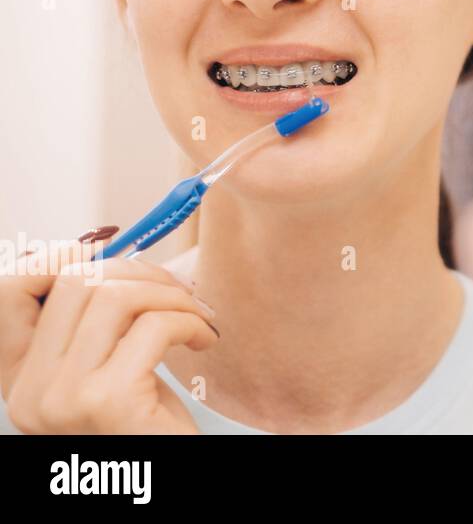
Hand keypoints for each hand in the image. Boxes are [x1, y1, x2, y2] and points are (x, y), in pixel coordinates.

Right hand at [0, 240, 219, 433]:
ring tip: (199, 316)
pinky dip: (192, 322)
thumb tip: (103, 246)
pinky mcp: (108, 402)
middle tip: (181, 292)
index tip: (113, 258)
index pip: (12, 289)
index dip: (61, 257)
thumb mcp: (108, 367)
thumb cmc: (146, 423)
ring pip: (116, 296)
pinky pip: (154, 326)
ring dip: (173, 295)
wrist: (166, 474)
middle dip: (140, 270)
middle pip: (76, 281)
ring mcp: (63, 398)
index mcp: (19, 378)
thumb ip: (95, 320)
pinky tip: (206, 340)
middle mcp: (29, 391)